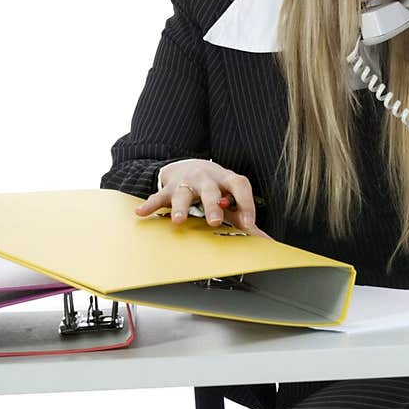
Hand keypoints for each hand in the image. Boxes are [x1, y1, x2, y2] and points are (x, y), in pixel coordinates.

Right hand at [134, 160, 270, 235]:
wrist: (189, 166)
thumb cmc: (215, 186)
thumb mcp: (231, 197)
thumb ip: (245, 217)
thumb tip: (267, 242)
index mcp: (226, 179)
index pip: (240, 185)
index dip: (246, 203)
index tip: (249, 223)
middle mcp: (206, 178)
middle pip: (211, 189)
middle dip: (212, 205)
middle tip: (214, 221)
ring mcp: (186, 183)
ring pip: (183, 193)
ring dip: (180, 207)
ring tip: (178, 221)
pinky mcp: (168, 188)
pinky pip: (158, 197)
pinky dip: (150, 205)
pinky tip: (141, 213)